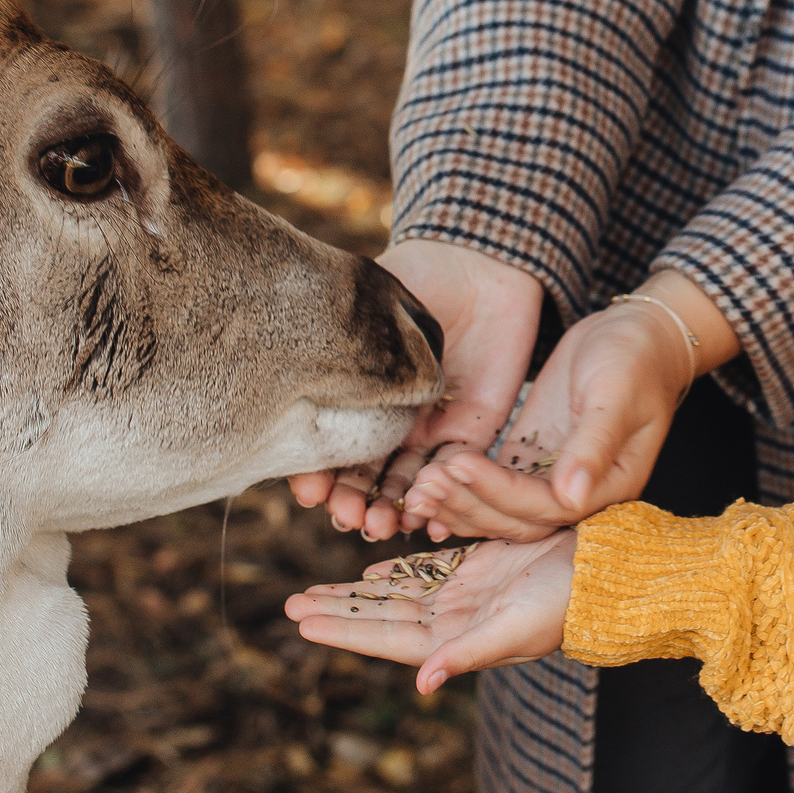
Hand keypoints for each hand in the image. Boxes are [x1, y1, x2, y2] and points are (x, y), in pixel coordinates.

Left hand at [285, 533, 575, 695]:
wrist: (607, 572)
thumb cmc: (568, 605)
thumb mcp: (516, 630)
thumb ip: (467, 654)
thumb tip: (423, 684)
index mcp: (459, 641)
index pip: (388, 639)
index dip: (345, 630)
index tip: (302, 623)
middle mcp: (455, 621)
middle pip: (382, 617)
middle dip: (337, 611)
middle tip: (290, 605)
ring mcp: (465, 595)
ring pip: (396, 593)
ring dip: (356, 593)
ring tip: (314, 591)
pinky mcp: (479, 567)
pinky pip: (427, 569)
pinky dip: (396, 571)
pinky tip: (371, 571)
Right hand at [289, 239, 541, 539]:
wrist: (484, 266)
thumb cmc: (419, 276)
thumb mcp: (372, 310)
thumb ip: (351, 349)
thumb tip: (312, 386)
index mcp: (354, 392)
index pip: (329, 443)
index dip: (316, 472)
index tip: (309, 492)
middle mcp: (387, 419)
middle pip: (365, 474)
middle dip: (352, 500)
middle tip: (346, 517)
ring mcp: (428, 429)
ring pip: (406, 482)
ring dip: (390, 508)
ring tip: (379, 527)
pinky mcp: (472, 432)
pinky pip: (455, 474)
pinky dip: (441, 500)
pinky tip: (427, 521)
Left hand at [399, 270, 736, 540]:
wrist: (637, 333)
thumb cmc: (636, 359)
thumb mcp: (617, 394)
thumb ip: (594, 445)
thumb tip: (572, 497)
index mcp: (611, 486)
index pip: (547, 507)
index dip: (499, 493)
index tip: (459, 465)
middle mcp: (579, 493)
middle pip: (518, 519)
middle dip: (469, 504)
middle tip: (424, 485)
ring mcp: (552, 478)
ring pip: (500, 509)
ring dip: (459, 502)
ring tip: (417, 488)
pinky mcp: (531, 458)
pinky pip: (493, 484)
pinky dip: (462, 487)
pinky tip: (427, 480)